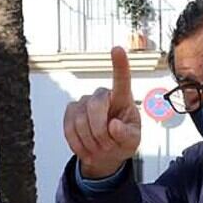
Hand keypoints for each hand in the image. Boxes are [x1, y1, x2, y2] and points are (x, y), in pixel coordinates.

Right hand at [62, 46, 141, 179]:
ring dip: (90, 141)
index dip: (119, 64)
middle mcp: (102, 95)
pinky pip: (69, 129)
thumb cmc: (122, 141)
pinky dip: (78, 144)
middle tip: (107, 147)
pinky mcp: (70, 111)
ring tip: (99, 148)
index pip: (121, 79)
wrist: (105, 153)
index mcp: (122, 98)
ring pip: (80, 121)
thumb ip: (126, 135)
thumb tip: (112, 126)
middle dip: (100, 132)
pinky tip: (86, 148)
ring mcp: (84, 101)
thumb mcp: (132, 142)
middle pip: (95, 106)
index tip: (117, 49)